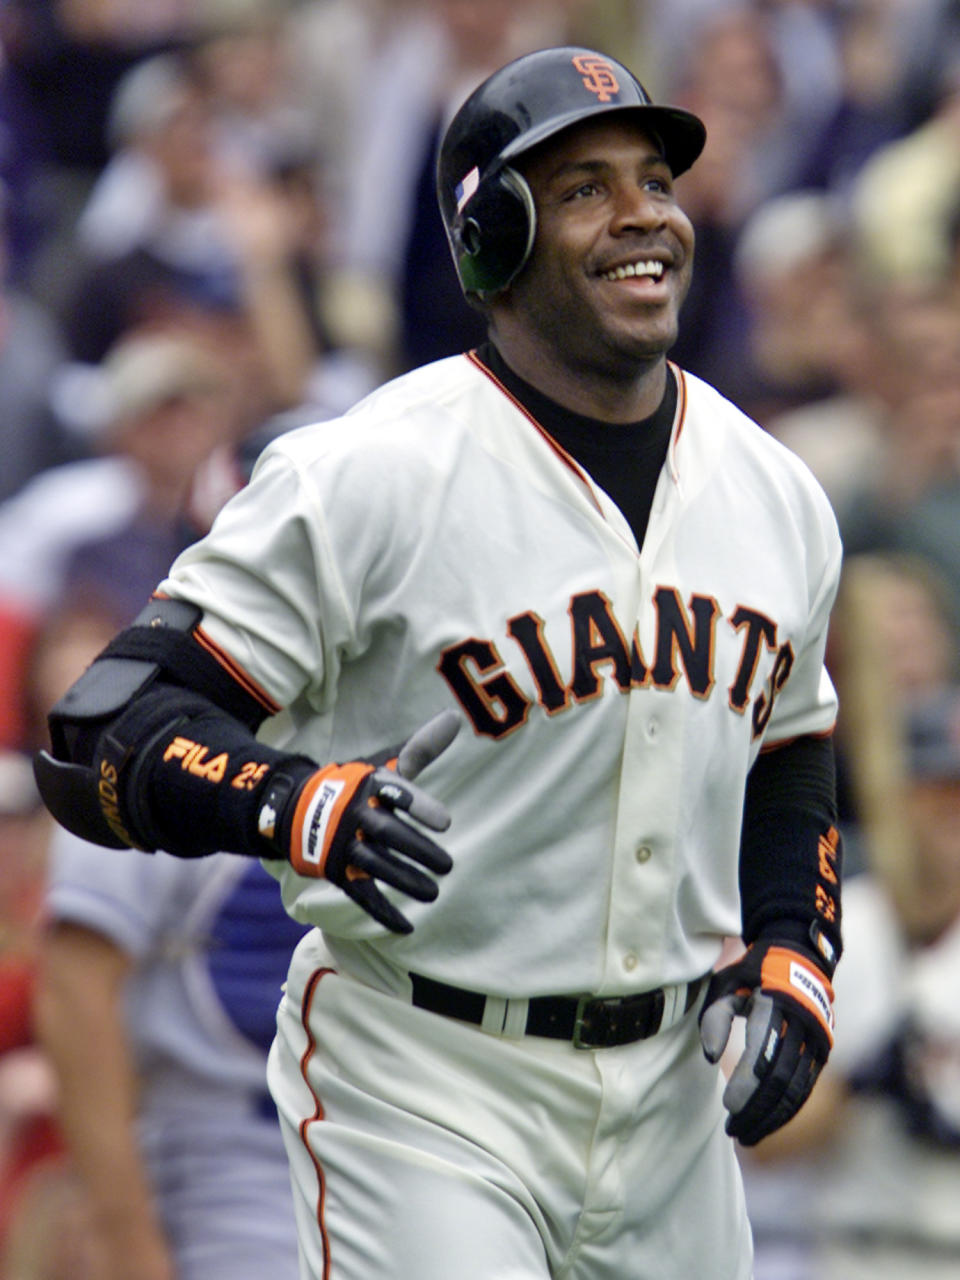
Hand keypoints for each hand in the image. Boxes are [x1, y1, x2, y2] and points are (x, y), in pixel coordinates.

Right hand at [261, 711, 459, 932]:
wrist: (294, 807)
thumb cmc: (353, 785)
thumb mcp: (383, 765)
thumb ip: (421, 748)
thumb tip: (455, 717)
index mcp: (369, 785)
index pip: (395, 793)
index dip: (419, 806)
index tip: (446, 822)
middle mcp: (355, 814)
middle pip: (389, 833)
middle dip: (418, 850)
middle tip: (448, 866)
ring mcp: (343, 844)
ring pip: (376, 865)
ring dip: (404, 881)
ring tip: (434, 894)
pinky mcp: (336, 870)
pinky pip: (361, 894)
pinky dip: (383, 912)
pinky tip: (407, 926)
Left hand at [699, 934, 834, 1145]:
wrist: (799, 958)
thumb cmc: (753, 973)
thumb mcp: (727, 983)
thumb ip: (715, 1017)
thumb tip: (709, 1058)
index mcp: (776, 1006)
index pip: (762, 1054)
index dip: (746, 1085)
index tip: (727, 1106)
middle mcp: (801, 1026)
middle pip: (780, 1080)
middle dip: (757, 1110)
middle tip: (733, 1131)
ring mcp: (816, 1041)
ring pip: (796, 1090)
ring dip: (772, 1117)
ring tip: (747, 1135)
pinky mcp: (822, 1052)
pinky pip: (805, 1088)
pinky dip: (787, 1109)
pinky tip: (768, 1123)